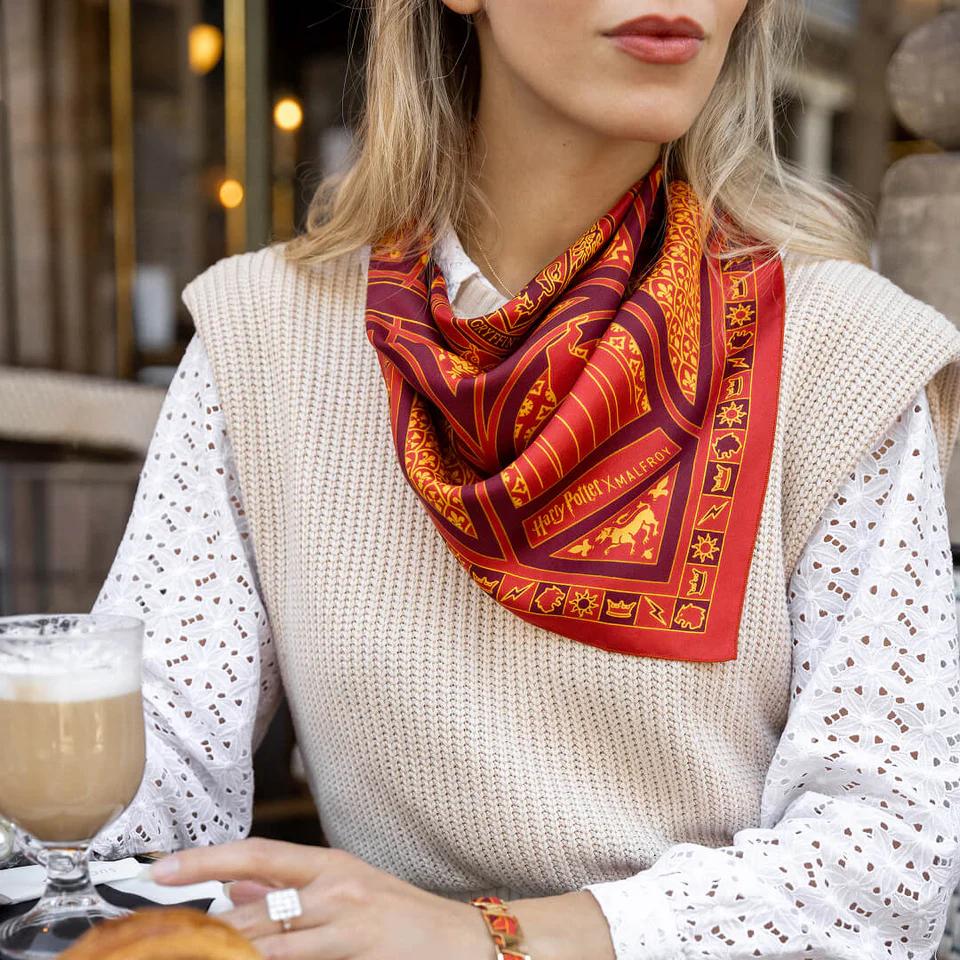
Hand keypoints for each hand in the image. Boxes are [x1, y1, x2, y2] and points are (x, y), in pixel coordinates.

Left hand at [149, 838, 614, 959]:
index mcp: (329, 864)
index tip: (162, 867)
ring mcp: (349, 915)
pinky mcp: (361, 945)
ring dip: (225, 946)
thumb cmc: (405, 922)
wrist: (469, 942)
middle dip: (201, 915)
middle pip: (254, 897)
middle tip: (155, 927)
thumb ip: (293, 897)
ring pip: (268, 934)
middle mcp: (335, 881)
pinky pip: (299, 959)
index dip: (207, 859)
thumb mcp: (349, 896)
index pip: (256, 855)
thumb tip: (237, 897)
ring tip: (185, 949)